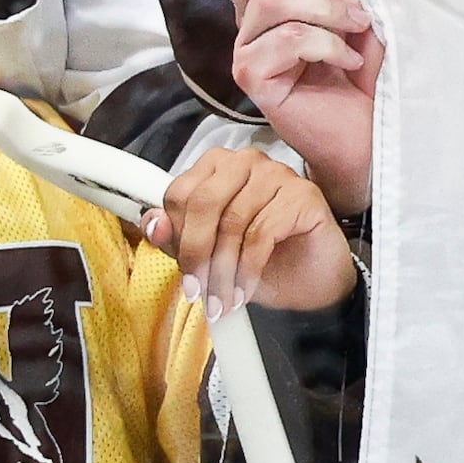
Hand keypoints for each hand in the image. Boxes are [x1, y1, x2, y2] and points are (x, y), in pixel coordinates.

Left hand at [144, 146, 359, 316]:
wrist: (310, 283)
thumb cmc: (261, 261)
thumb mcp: (210, 254)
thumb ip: (178, 237)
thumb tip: (153, 226)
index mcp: (215, 167)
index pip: (180, 194)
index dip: (178, 237)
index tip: (185, 275)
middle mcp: (245, 162)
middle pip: (203, 203)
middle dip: (197, 254)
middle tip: (198, 292)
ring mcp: (277, 173)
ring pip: (232, 222)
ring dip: (223, 270)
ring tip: (222, 300)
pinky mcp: (303, 194)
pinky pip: (262, 234)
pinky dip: (248, 269)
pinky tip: (245, 291)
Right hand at [219, 0, 378, 210]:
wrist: (370, 137)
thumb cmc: (368, 80)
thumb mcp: (360, 16)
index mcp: (271, 0)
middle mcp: (252, 23)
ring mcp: (248, 51)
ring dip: (326, 8)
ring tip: (356, 30)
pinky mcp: (254, 78)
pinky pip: (286, 39)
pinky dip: (329, 43)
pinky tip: (349, 62)